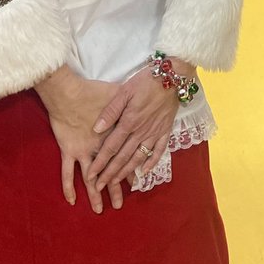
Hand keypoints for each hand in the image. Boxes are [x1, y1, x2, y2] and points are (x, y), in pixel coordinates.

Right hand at [35, 66, 124, 213]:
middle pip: (109, 171)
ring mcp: (83, 151)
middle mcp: (100, 147)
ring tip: (99, 210)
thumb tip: (140, 107)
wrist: (69, 91)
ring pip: (90, 177)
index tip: (134, 182)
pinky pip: (67, 172)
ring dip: (95, 194)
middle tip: (119, 205)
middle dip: (114, 188)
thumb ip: (129, 106)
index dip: (129, 170)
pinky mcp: (68, 150)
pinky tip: (71, 200)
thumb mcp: (118, 94)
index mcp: (114, 134)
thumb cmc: (94, 91)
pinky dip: (68, 186)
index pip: (124, 156)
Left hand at [87, 62, 188, 190]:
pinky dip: (151, 163)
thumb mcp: (124, 91)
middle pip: (122, 157)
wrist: (172, 76)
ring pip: (138, 158)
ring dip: (126, 172)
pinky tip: (144, 172)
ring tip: (116, 184)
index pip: (111, 147)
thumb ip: (110, 111)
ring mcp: (154, 133)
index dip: (100, 162)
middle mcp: (141, 131)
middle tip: (98, 187)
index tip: (90, 175)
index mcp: (129, 122)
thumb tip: (96, 129)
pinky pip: (158, 151)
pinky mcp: (165, 131)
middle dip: (109, 174)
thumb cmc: (146, 81)